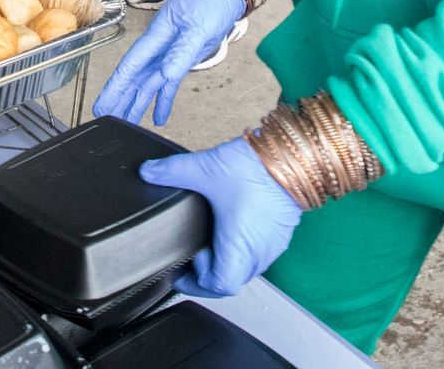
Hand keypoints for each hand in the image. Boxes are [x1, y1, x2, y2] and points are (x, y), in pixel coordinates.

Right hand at [95, 0, 245, 124]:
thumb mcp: (199, 26)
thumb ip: (182, 51)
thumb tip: (166, 74)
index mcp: (158, 36)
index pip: (131, 66)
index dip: (116, 88)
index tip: (103, 106)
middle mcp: (160, 46)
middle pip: (135, 77)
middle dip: (119, 99)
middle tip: (105, 119)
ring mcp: (170, 51)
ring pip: (149, 82)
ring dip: (138, 102)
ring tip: (127, 124)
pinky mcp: (183, 56)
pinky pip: (168, 82)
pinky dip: (163, 99)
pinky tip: (159, 116)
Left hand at [141, 138, 301, 298]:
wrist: (294, 156)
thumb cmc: (257, 169)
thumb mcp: (205, 169)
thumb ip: (172, 172)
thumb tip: (149, 172)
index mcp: (239, 248)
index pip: (219, 287)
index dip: (197, 283)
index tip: (182, 270)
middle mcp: (258, 253)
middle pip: (231, 281)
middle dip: (208, 274)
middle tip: (191, 256)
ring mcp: (273, 244)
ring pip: (246, 268)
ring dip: (226, 260)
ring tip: (208, 241)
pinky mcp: (280, 232)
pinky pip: (259, 253)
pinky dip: (241, 249)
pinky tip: (230, 226)